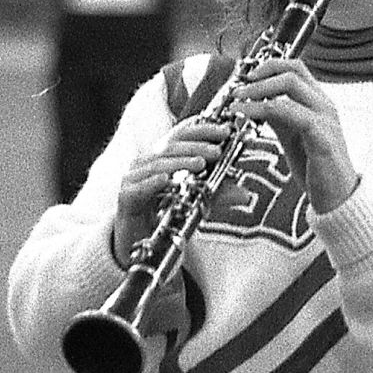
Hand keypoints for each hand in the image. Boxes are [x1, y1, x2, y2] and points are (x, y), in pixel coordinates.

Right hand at [113, 114, 230, 262]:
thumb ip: (218, 196)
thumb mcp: (196, 203)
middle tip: (218, 151)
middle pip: (171, 147)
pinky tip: (166, 180)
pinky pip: (139, 187)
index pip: (182, 135)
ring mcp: (134, 177)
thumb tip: (246, 195)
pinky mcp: (125, 196)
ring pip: (157, 164)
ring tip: (200, 164)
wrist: (139, 242)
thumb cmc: (165, 216)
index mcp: (163, 158)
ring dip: (179, 163)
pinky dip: (153, 182)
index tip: (226, 131)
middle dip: (196, 147)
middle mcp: (147, 162)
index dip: (203, 130)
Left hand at [229, 57, 358, 214]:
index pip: (295, 68)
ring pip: (291, 85)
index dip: (269, 66)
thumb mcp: (293, 136)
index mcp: (319, 103)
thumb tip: (257, 102)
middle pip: (292, 70)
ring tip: (237, 101)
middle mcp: (325, 105)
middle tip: (238, 89)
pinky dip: (263, 109)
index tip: (246, 78)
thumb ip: (279, 117)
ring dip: (258, 89)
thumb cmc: (317, 169)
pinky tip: (247, 116)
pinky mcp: (321, 137)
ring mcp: (325, 119)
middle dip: (260, 75)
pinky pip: (291, 112)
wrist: (337, 199)